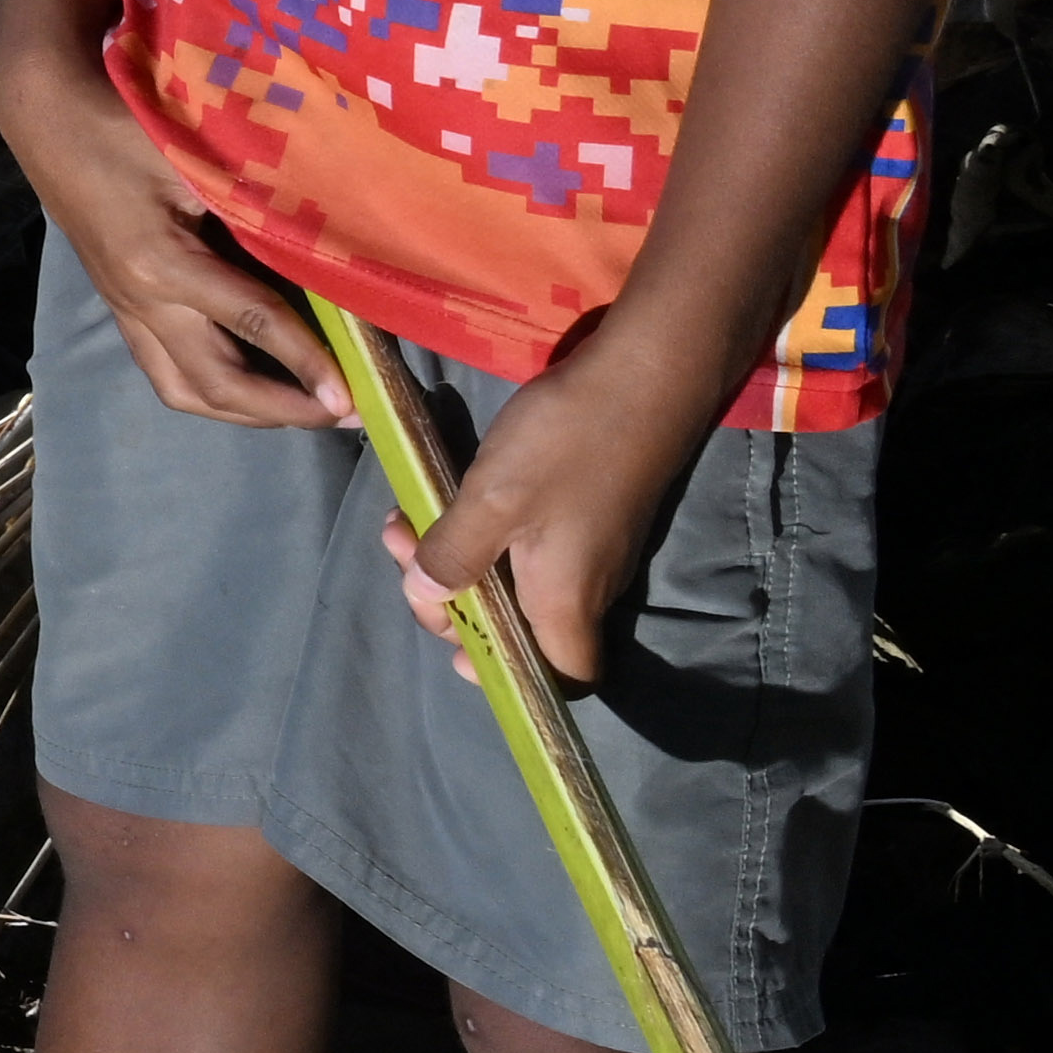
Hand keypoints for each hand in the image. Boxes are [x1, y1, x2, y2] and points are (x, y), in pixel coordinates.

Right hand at [0, 59, 333, 430]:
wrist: (48, 120)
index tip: (353, 398)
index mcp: (161, 263)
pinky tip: (255, 383)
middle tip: (343, 416)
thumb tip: (333, 244)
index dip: (308, 362)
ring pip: (183, 391)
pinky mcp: (123, 306)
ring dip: (247, 413)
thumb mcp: (197, 153)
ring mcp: (126, 309)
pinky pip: (168, 372)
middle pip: (214, 385)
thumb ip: (256, 200)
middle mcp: (141, 302)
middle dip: (283, 410)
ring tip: (304, 410)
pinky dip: (217, 391)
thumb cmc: (125, 122)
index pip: (250, 322)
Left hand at [394, 332, 737, 689]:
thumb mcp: (491, 501)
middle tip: (405, 550)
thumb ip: (453, 556)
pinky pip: (533, 545)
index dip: (514, 675)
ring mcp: (596, 546)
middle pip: (523, 627)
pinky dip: (486, 533)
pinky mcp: (594, 511)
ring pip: (519, 580)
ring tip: (409, 519)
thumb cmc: (566, 443)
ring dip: (460, 559)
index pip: (563, 678)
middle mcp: (589, 586)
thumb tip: (426, 597)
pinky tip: (451, 499)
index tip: (459, 639)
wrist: (647, 373)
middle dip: (452, 599)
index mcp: (567, 601)